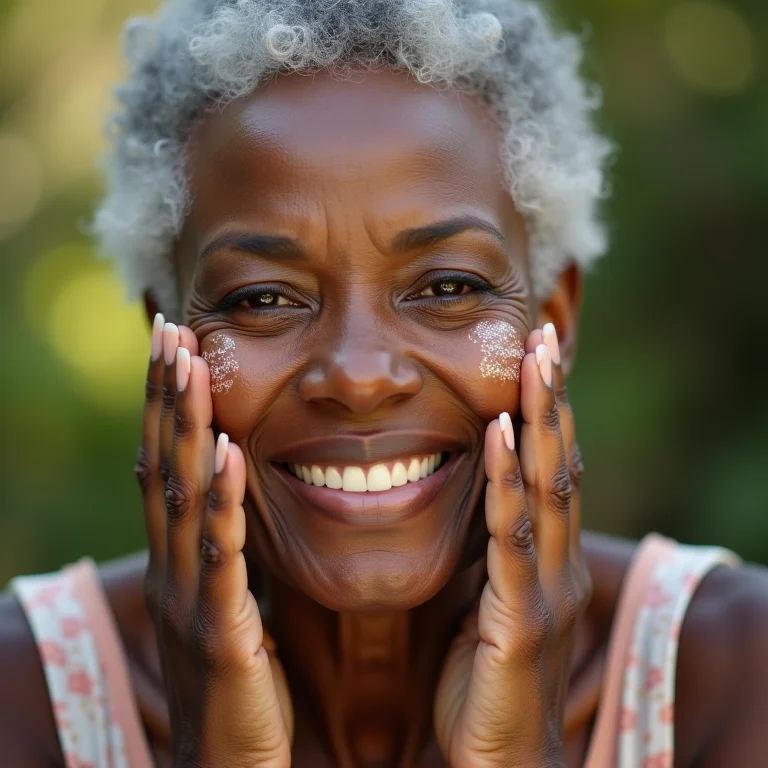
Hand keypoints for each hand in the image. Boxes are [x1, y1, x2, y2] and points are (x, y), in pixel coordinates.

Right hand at [135, 315, 292, 767]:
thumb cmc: (237, 686)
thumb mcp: (226, 605)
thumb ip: (228, 551)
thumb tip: (234, 495)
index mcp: (184, 562)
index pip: (169, 467)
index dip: (166, 405)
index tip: (174, 343)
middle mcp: (177, 572)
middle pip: (165, 468)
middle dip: (166, 397)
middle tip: (170, 329)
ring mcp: (194, 603)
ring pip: (183, 501)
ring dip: (184, 429)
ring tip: (188, 365)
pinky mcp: (223, 640)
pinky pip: (223, 562)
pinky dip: (222, 505)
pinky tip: (228, 454)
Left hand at [434, 325, 590, 767]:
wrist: (498, 767)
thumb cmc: (482, 684)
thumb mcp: (484, 604)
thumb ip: (486, 555)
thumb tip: (470, 502)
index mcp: (543, 561)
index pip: (549, 472)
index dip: (546, 413)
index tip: (535, 357)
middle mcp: (555, 566)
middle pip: (558, 465)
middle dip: (551, 400)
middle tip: (545, 335)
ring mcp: (544, 591)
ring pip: (547, 490)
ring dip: (540, 421)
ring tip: (535, 361)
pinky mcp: (522, 622)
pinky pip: (513, 540)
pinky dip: (508, 484)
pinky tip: (500, 435)